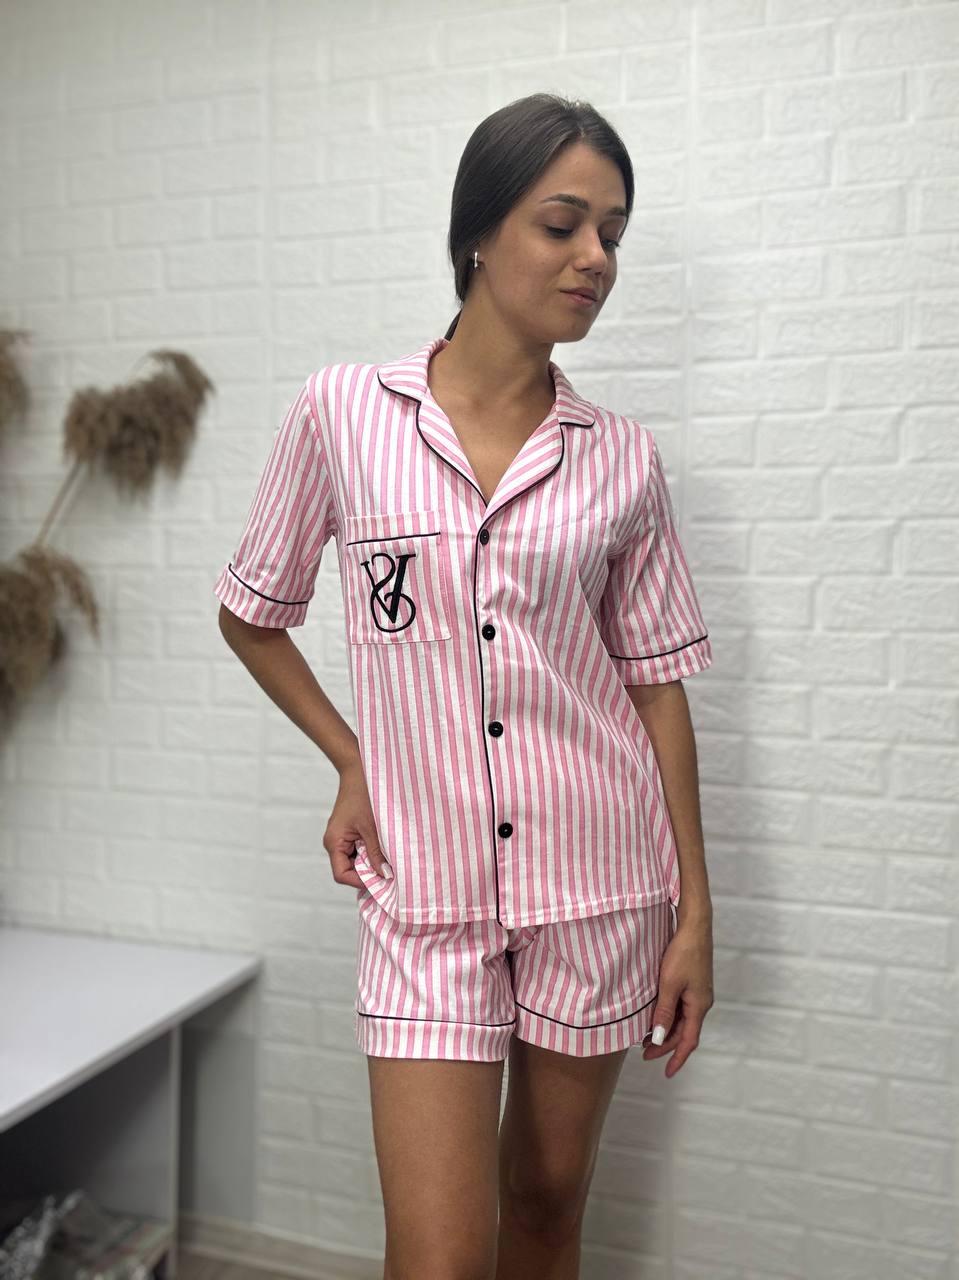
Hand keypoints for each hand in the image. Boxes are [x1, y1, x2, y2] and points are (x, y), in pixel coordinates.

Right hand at [324, 761, 391, 888]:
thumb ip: (376, 852)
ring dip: (372, 861)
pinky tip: (385, 847)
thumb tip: (384, 875)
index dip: (361, 882)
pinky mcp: (350, 832)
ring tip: (389, 857)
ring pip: (356, 860)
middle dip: (368, 872)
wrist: (359, 770)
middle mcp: (334, 843)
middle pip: (349, 870)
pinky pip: (360, 849)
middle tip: (390, 871)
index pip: (342, 875)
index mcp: (334, 842)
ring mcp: (342, 837)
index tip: (382, 879)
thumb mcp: (372, 826)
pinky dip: (372, 851)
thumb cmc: (364, 795)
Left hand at [642, 917, 713, 1077]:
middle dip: (666, 1045)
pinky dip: (669, 1017)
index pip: (689, 1041)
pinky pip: (682, 1008)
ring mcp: (698, 993)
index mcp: (699, 1006)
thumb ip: (664, 1012)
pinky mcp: (694, 983)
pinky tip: (657, 1015)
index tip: (667, 1072)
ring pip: (683, 1020)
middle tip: (644, 1053)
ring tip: (646, 1037)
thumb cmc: (683, 953)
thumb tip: (658, 1037)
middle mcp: (702, 1002)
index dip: (677, 1058)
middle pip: (684, 1032)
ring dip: (666, 1030)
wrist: (695, 926)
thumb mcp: (669, 984)